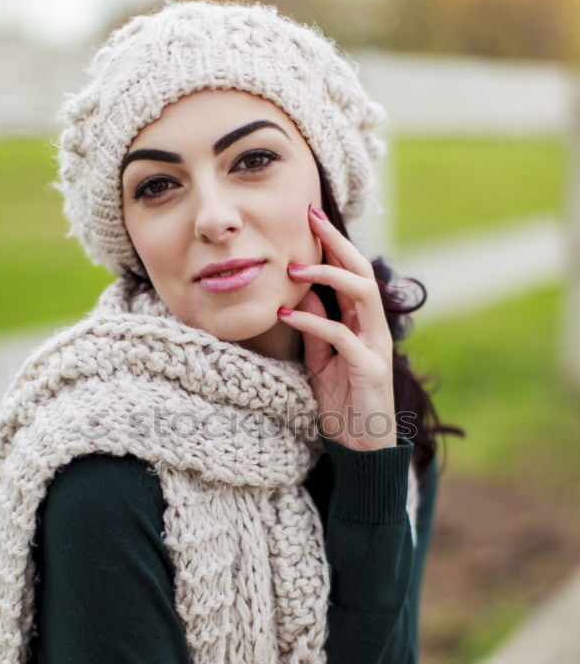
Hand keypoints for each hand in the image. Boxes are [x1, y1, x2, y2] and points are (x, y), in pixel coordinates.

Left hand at [278, 204, 396, 451]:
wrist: (362, 448)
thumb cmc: (342, 403)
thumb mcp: (321, 360)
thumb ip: (316, 327)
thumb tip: (299, 293)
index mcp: (362, 323)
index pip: (351, 272)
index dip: (332, 244)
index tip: (309, 215)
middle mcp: (374, 328)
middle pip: (361, 271)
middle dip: (336, 242)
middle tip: (310, 217)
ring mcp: (375, 346)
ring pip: (361, 294)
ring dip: (328, 275)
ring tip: (294, 269)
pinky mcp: (370, 368)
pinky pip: (341, 335)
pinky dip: (312, 321)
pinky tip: (287, 315)